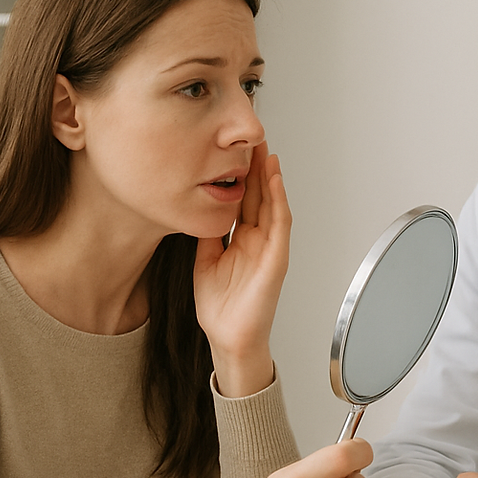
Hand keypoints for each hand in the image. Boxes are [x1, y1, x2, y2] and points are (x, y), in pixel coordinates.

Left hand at [194, 142, 290, 396]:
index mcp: (242, 240)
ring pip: (273, 203)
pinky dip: (278, 200)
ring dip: (271, 177)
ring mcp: (270, 247)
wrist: (229, 338)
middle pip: (260, 195)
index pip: (244, 199)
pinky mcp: (277, 258)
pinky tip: (274, 181)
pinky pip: (280, 223)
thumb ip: (206, 236)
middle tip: (254, 139)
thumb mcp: (204, 261)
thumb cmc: (220, 308)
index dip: (241, 174)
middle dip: (258, 167)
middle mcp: (258, 240)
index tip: (234, 150)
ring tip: (267, 151)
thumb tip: (197, 211)